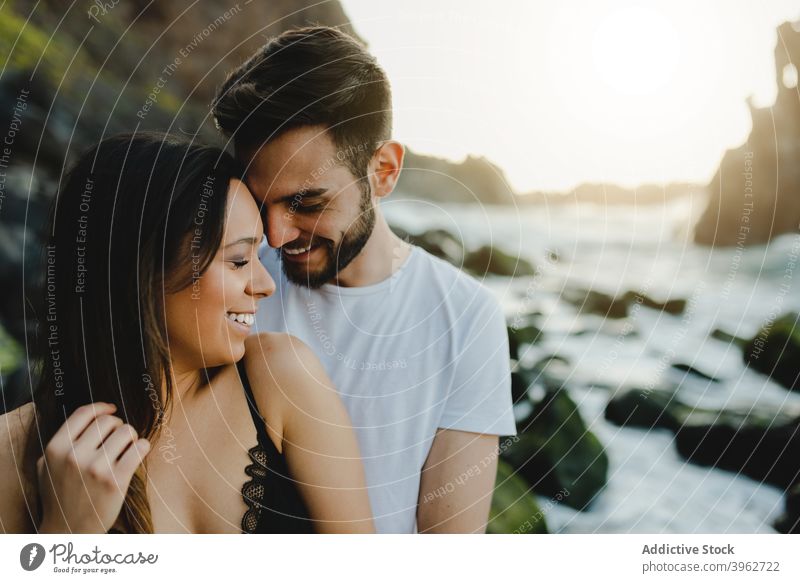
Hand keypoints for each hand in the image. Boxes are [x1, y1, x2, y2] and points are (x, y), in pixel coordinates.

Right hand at [36, 402, 150, 532]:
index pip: (84, 413)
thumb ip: (62, 441)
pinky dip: (143, 447)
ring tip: (127, 448)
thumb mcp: (48, 466)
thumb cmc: (61, 496)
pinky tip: (138, 453)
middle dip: (118, 426)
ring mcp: (95, 468)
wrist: (69, 531)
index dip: (102, 407)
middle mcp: (74, 456)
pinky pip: (140, 448)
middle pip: (109, 421)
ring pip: (127, 431)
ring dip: (131, 437)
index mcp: (55, 449)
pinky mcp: (116, 480)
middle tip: (118, 439)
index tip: (112, 409)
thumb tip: (91, 415)